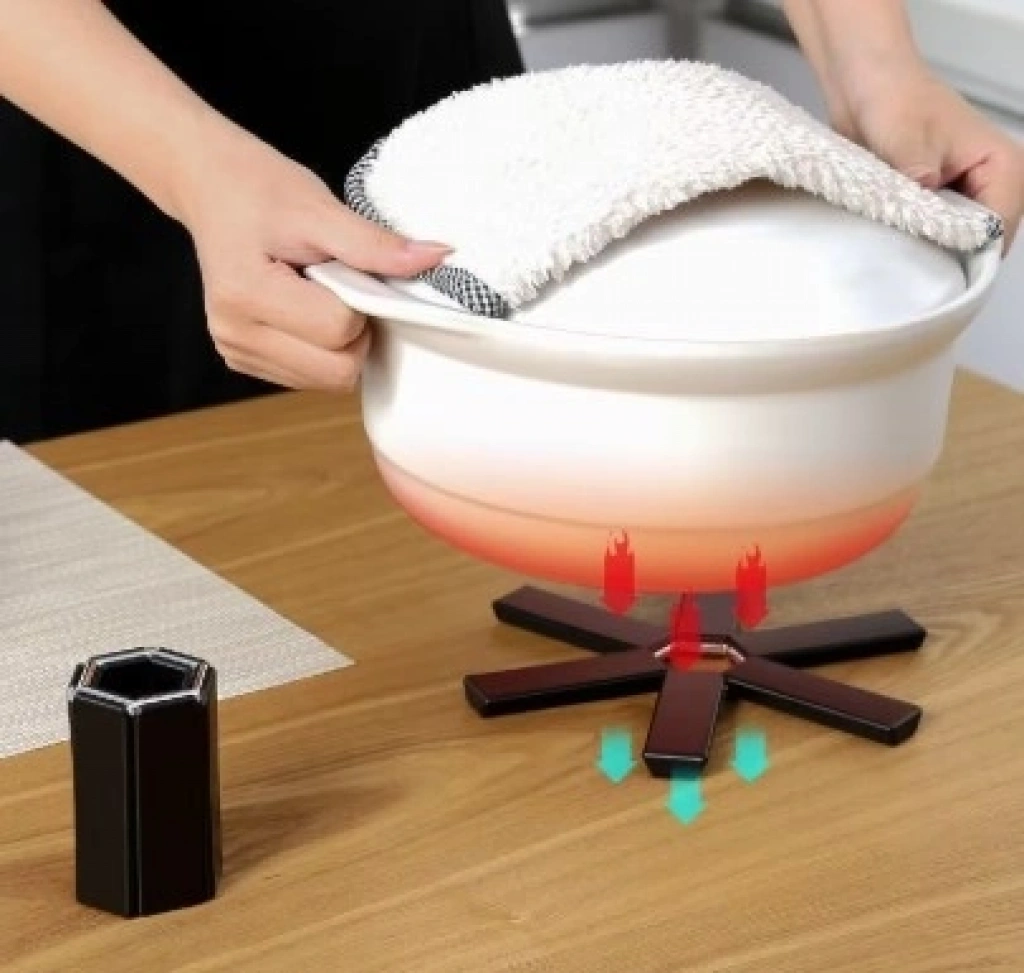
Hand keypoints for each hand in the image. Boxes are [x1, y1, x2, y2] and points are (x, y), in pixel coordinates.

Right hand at [177, 124, 449, 389]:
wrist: (209, 186)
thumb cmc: (258, 189)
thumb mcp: (320, 208)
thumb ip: (375, 244)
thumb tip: (436, 257)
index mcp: (246, 296)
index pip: (340, 331)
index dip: (360, 302)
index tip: (346, 268)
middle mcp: (236, 335)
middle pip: (337, 371)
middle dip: (355, 330)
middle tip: (338, 282)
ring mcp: (237, 352)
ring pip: (328, 381)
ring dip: (339, 342)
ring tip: (316, 291)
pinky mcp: (245, 359)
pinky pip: (311, 376)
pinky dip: (322, 348)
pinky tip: (303, 308)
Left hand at [834, 62, 1023, 250]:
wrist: (867, 82)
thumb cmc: (894, 100)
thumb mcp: (906, 144)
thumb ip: (921, 188)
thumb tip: (929, 224)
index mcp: (1003, 166)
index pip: (997, 231)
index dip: (964, 255)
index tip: (928, 266)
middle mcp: (993, 183)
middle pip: (980, 243)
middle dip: (947, 256)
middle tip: (908, 265)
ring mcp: (967, 193)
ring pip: (957, 242)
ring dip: (929, 248)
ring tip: (899, 251)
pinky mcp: (941, 199)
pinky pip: (936, 233)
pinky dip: (916, 238)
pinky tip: (894, 241)